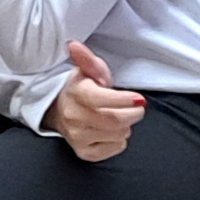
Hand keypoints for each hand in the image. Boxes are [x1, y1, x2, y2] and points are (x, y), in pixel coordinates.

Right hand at [50, 41, 144, 163]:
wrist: (60, 111)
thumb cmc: (81, 89)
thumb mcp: (87, 70)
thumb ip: (87, 59)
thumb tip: (74, 46)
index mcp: (76, 93)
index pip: (102, 100)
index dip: (124, 100)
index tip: (138, 99)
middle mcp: (74, 117)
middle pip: (114, 121)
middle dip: (133, 114)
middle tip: (137, 108)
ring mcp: (78, 137)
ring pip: (117, 135)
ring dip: (126, 126)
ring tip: (121, 117)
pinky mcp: (85, 153)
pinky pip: (114, 149)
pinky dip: (120, 140)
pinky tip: (113, 131)